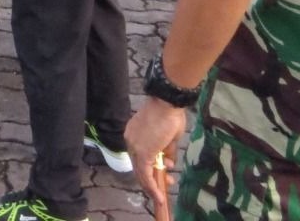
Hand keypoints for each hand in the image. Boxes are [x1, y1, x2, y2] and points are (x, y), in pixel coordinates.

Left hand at [125, 98, 186, 216]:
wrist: (167, 103)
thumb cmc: (169, 115)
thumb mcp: (168, 137)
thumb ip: (166, 150)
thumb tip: (169, 162)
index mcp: (134, 135)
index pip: (138, 156)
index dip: (149, 167)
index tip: (162, 173)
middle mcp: (130, 141)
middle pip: (138, 166)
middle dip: (152, 178)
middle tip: (166, 183)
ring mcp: (135, 147)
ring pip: (141, 173)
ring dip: (153, 185)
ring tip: (164, 191)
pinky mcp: (142, 153)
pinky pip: (146, 175)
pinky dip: (152, 187)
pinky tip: (159, 196)